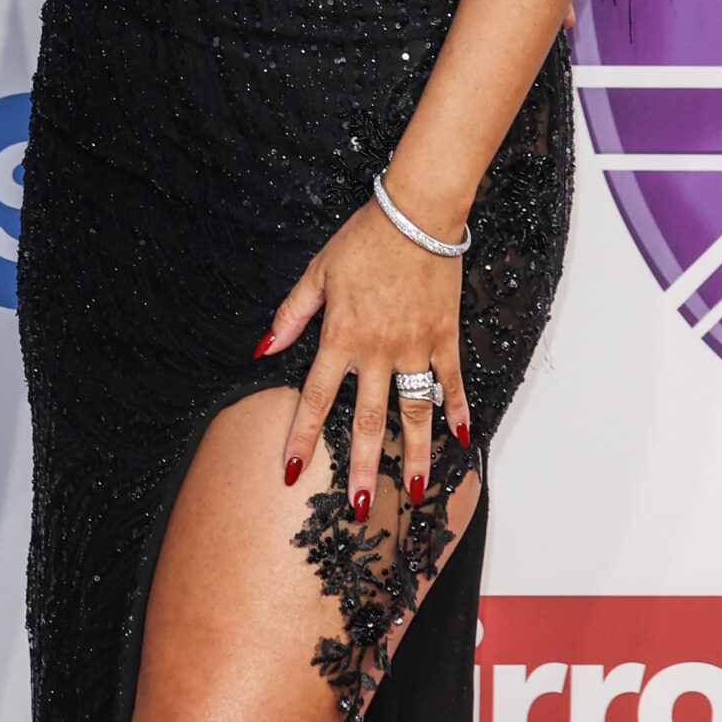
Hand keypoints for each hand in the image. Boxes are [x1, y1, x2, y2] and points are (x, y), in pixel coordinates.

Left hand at [257, 199, 470, 520]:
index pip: (317, 397)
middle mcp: (377, 348)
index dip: (302, 436)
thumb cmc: (363, 239)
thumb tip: (262, 349)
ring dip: (414, 453)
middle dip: (363, 466)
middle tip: (361, 507)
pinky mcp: (444, 335)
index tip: (291, 471)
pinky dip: (456, 410)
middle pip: (369, 419)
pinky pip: (450, 380)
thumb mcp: (317, 272)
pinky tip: (460, 439)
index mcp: (341, 334)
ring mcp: (414, 345)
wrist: (416, 214)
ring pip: (414, 410)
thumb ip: (291, 315)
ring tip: (414, 492)